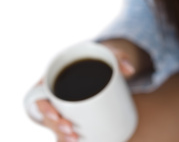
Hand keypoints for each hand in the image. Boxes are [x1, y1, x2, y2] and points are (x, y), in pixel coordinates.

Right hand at [32, 40, 152, 140]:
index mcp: (55, 75)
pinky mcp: (73, 114)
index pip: (38, 93)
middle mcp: (56, 91)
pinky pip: (64, 128)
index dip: (43, 107)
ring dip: (60, 135)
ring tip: (75, 140)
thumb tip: (130, 70)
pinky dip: (68, 137)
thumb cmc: (101, 57)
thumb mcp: (108, 54)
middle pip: (47, 114)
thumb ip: (118, 57)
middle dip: (55, 126)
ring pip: (54, 124)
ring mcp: (64, 104)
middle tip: (71, 131)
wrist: (105, 62)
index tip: (56, 115)